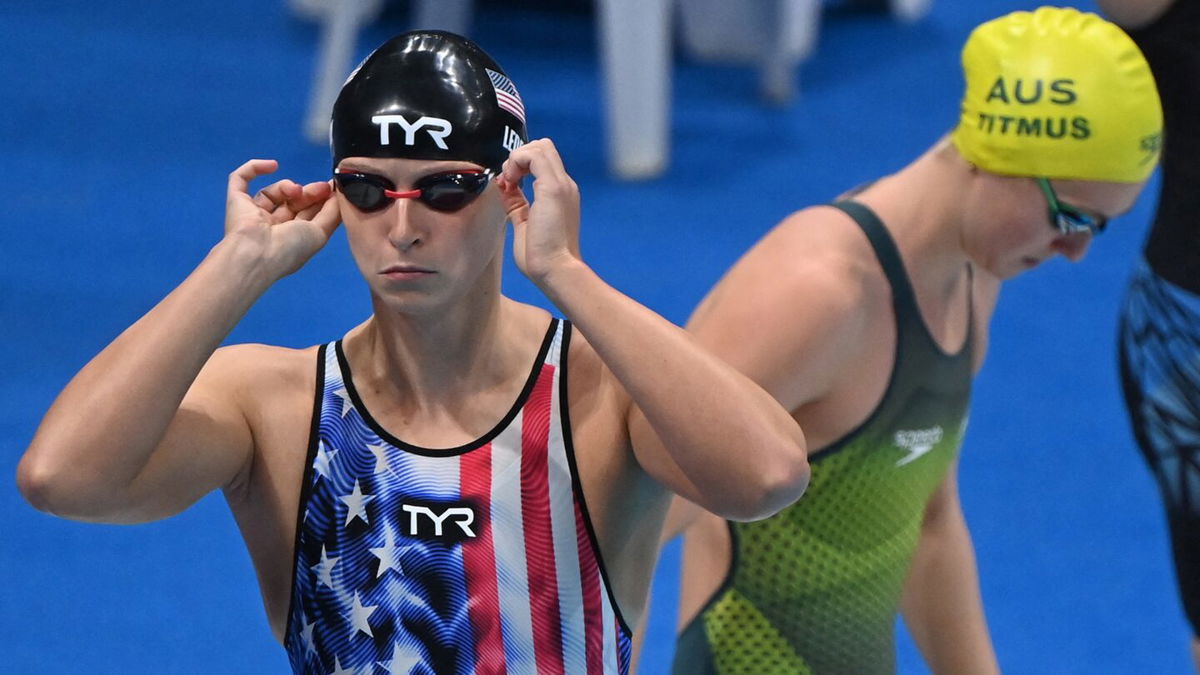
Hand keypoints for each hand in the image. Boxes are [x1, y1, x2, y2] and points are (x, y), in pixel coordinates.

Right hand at [224, 159, 340, 278]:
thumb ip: (332, 213)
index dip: (320, 200)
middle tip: (321, 187)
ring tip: (294, 191)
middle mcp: (272, 226)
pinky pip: (240, 179)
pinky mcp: (235, 201)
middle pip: (292, 201)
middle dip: (309, 192)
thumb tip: (338, 195)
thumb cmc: (290, 248)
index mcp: (291, 237)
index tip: (333, 187)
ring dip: (286, 187)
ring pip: (273, 192)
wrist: (256, 253)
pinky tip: (272, 165)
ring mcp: (252, 213)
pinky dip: (254, 168)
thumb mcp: (320, 233)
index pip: (307, 213)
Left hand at [496, 139, 582, 283]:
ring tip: (509, 180)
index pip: (542, 161)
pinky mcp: (553, 188)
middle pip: (543, 147)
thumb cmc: (541, 256)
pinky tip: (510, 181)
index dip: (520, 165)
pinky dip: (517, 161)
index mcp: (560, 193)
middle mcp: (564, 185)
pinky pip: (534, 155)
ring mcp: (561, 184)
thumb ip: (517, 202)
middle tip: (508, 181)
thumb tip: (505, 187)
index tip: (507, 185)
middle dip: (519, 157)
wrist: (556, 269)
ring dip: (517, 158)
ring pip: (540, 146)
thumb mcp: (524, 222)